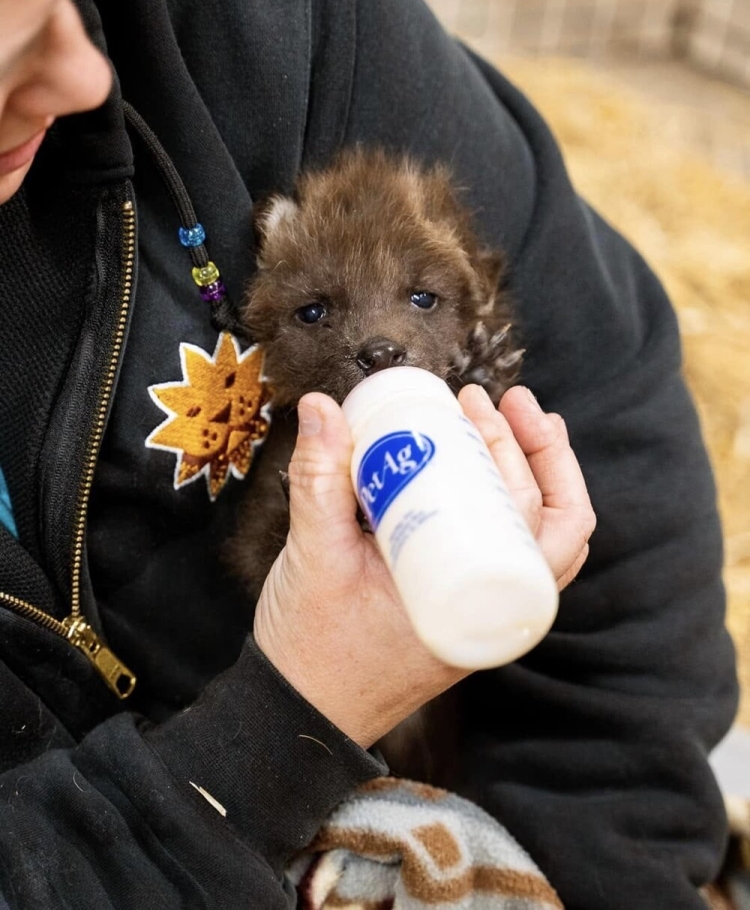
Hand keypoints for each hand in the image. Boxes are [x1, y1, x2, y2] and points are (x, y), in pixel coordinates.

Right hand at [253, 386, 594, 747]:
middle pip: (552, 523)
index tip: (484, 405)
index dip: (522, 453)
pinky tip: (491, 477)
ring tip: (515, 424)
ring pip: (544, 544)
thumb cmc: (313, 649)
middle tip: (493, 402)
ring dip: (538, 481)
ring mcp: (484, 618)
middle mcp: (495, 617)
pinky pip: (512, 560)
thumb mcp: (314, 557)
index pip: (533, 520)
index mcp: (475, 607)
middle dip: (531, 451)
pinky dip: (514, 513)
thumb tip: (324, 407)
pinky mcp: (464, 612)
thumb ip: (318, 481)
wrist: (302, 713)